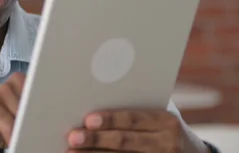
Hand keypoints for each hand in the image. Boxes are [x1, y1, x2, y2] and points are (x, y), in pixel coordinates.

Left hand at [66, 109, 197, 152]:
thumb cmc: (167, 127)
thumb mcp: (162, 113)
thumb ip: (139, 105)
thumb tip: (99, 91)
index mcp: (167, 122)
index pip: (133, 119)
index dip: (110, 119)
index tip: (88, 119)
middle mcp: (167, 143)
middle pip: (124, 142)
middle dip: (96, 139)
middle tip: (73, 136)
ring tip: (71, 152)